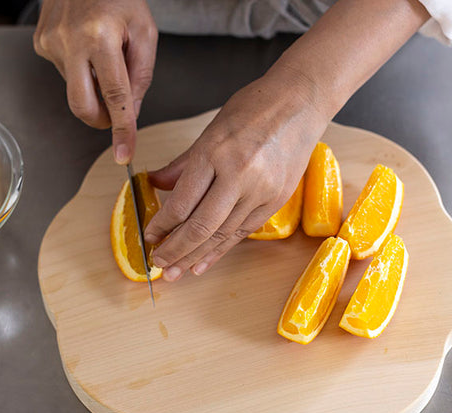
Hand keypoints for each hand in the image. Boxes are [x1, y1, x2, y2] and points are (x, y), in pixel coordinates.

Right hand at [33, 0, 157, 163]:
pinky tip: (86, 46)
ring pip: (76, 89)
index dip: (122, 129)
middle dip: (102, 119)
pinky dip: (81, 70)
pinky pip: (65, 74)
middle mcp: (70, 41)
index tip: (123, 155)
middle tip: (116, 113)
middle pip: (82, 105)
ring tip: (104, 53)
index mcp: (100, 36)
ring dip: (94, 84)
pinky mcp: (40, 44)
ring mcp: (50, 43)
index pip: (115, 96)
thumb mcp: (144, 32)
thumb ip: (140, 76)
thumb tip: (130, 114)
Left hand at [145, 67, 329, 280]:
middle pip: (201, 226)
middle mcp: (238, 175)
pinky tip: (203, 263)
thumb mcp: (210, 130)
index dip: (162, 225)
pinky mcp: (276, 201)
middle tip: (158, 263)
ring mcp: (261, 191)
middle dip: (176, 249)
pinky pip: (242, 232)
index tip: (150, 236)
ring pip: (222, 235)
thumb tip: (155, 183)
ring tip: (176, 272)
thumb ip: (183, 164)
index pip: (182, 202)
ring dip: (195, 256)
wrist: (301, 102)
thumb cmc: (254, 108)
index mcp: (215, 153)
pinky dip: (221, 250)